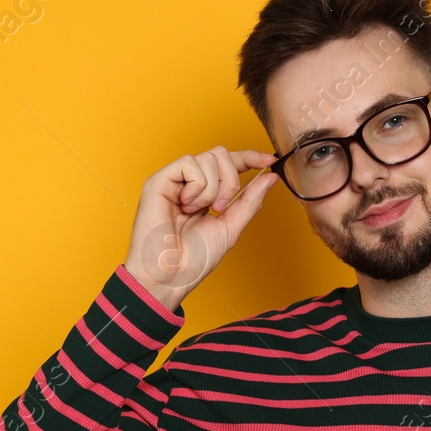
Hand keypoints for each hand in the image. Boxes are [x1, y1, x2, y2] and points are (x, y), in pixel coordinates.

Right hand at [122, 146, 278, 309]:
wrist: (171, 275)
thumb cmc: (195, 259)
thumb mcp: (231, 226)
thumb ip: (250, 200)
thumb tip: (271, 176)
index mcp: (206, 193)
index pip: (230, 164)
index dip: (250, 158)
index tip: (269, 161)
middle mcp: (189, 184)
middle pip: (221, 154)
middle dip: (230, 180)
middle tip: (219, 208)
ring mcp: (174, 181)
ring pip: (208, 157)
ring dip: (212, 189)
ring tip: (198, 212)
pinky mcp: (159, 181)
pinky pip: (188, 163)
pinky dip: (196, 186)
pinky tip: (187, 205)